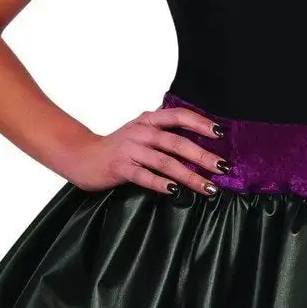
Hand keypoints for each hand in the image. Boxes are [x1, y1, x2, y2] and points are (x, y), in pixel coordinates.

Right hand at [66, 104, 228, 194]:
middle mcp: (141, 132)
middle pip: (176, 142)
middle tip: (223, 168)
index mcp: (148, 120)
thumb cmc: (118, 146)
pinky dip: (160, 184)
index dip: (200, 123)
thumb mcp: (141, 131)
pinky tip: (175, 191)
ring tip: (208, 187)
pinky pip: (144, 176)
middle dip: (202, 156)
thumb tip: (197, 134)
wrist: (83, 156)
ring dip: (189, 176)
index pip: (178, 116)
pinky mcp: (120, 168)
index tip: (221, 134)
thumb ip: (164, 130)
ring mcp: (130, 150)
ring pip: (165, 162)